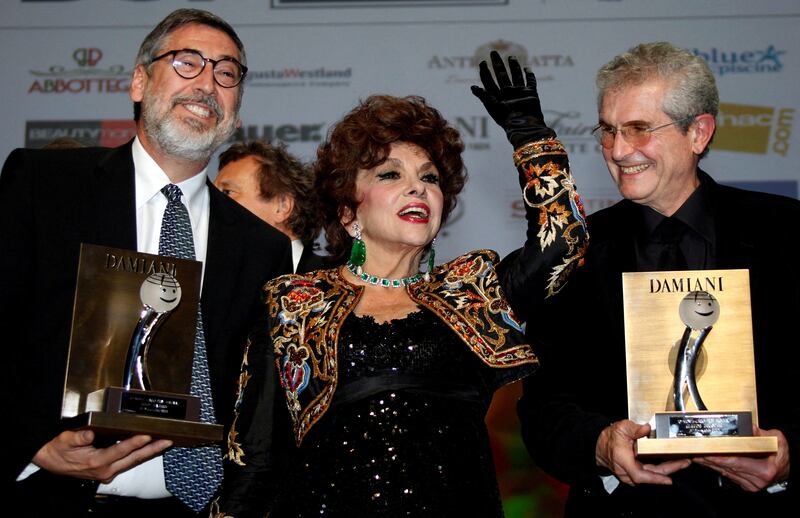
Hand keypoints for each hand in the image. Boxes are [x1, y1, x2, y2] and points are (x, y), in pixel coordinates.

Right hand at [32, 429, 171, 483]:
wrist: (51, 463)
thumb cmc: (59, 449)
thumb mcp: (65, 440)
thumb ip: (78, 437)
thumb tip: (90, 434)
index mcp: (96, 462)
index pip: (119, 451)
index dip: (134, 443)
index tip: (147, 435)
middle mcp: (105, 469)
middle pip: (133, 458)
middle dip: (152, 449)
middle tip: (168, 441)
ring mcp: (108, 472)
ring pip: (133, 461)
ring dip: (150, 453)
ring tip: (165, 443)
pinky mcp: (108, 471)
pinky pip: (128, 462)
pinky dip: (140, 455)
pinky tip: (150, 448)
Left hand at [471, 50, 554, 147]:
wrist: (523, 125)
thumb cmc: (506, 118)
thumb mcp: (492, 106)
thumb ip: (483, 96)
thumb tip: (472, 87)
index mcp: (497, 97)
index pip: (489, 82)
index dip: (485, 72)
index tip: (482, 62)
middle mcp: (507, 93)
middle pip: (501, 75)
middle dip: (497, 64)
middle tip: (493, 52)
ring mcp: (519, 93)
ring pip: (516, 76)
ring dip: (513, 67)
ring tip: (511, 57)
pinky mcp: (531, 94)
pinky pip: (531, 82)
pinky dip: (530, 75)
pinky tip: (527, 69)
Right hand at [596, 420, 689, 485]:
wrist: (598, 445)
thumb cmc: (608, 438)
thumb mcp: (620, 429)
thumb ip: (634, 428)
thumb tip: (646, 428)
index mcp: (623, 461)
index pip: (640, 475)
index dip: (655, 479)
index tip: (668, 480)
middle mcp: (627, 471)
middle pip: (650, 476)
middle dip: (669, 470)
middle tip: (684, 462)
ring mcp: (630, 474)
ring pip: (651, 474)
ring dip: (667, 469)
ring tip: (681, 461)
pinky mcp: (634, 472)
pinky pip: (649, 473)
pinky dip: (660, 469)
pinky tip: (670, 462)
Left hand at [693, 427, 789, 491]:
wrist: (785, 470)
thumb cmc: (781, 455)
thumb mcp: (778, 440)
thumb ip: (762, 434)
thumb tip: (749, 427)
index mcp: (763, 470)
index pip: (735, 462)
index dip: (718, 457)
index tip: (704, 452)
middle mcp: (755, 480)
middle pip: (727, 467)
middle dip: (708, 459)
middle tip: (693, 451)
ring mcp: (749, 484)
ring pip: (725, 472)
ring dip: (709, 464)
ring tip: (695, 455)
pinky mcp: (745, 485)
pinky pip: (728, 475)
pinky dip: (716, 467)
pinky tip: (706, 461)